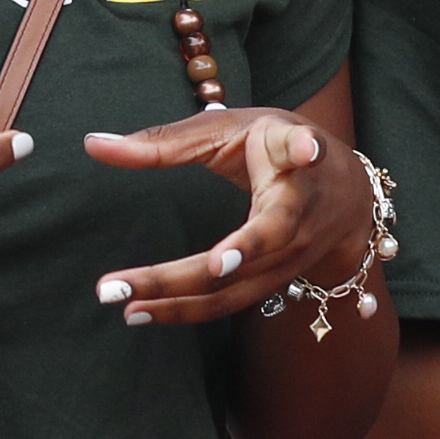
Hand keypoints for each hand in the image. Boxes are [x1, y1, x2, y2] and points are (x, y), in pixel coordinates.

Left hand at [80, 111, 370, 325]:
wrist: (348, 193)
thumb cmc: (278, 146)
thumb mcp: (231, 127)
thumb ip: (165, 141)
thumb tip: (92, 144)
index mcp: (292, 159)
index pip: (301, 155)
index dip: (303, 150)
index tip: (306, 149)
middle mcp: (300, 213)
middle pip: (256, 241)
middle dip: (193, 268)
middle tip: (131, 280)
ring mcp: (293, 256)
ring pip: (236, 287)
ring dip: (178, 300)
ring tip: (124, 303)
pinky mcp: (277, 282)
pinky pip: (228, 302)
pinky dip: (183, 309)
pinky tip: (138, 311)